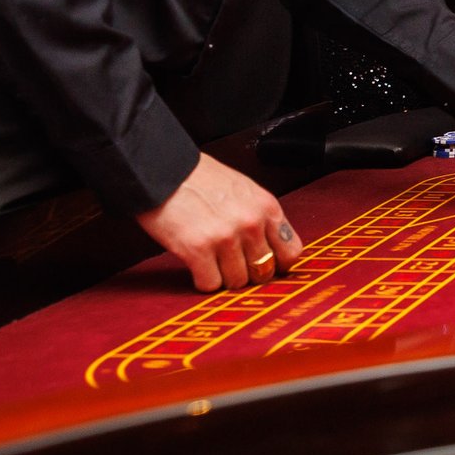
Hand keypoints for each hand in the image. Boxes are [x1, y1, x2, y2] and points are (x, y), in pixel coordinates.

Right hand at [137, 154, 302, 292]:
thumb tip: (271, 247)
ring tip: (210, 260)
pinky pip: (210, 284)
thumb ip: (260, 216)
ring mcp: (226, 237)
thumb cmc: (200, 179)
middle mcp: (251, 223)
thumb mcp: (245, 190)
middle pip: (264, 272)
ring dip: (223, 277)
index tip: (263, 264)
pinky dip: (202, 280)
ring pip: (237, 282)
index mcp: (266, 207)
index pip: (291, 253)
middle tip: (230, 263)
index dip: (277, 263)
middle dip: (247, 272)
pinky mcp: (197, 249)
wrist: (163, 170)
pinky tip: (196, 266)